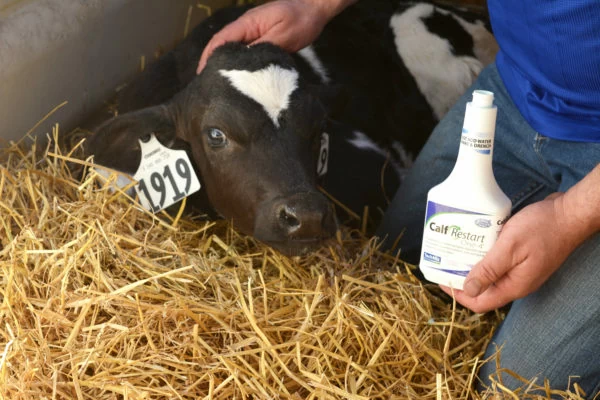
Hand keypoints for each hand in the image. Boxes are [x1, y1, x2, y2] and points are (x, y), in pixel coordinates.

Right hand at [197, 0, 353, 73]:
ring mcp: (254, 35)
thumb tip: (246, 64)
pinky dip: (240, 65)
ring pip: (234, 51)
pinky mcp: (262, 41)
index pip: (221, 40)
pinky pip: (246, 54)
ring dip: (225, 66)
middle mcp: (246, 29)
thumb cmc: (300, 20)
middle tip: (207, 85)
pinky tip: (239, 79)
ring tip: (219, 85)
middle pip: (223, 46)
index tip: (202, 73)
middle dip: (212, 64)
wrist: (315, 10)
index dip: (209, 56)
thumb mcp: (282, 35)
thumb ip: (263, 49)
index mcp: (247, 24)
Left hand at [440, 192, 586, 312]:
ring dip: (472, 265)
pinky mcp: (522, 258)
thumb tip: (468, 289)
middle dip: (462, 279)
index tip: (441, 279)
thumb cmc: (543, 228)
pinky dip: (484, 255)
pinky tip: (475, 242)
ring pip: (490, 275)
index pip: (480, 302)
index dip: (458, 294)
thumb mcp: (510, 247)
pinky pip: (498, 262)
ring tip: (455, 252)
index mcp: (514, 286)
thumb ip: (489, 270)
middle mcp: (517, 282)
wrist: (569, 213)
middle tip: (445, 263)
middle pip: (483, 290)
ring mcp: (521, 270)